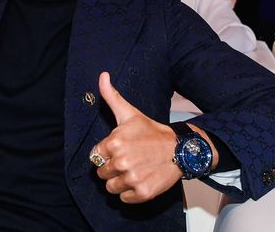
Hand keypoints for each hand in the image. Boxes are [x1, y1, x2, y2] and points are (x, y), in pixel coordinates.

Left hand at [94, 72, 183, 202]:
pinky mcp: (142, 193)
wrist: (179, 148)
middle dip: (111, 167)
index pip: (95, 156)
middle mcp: (121, 162)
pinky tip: (139, 180)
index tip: (118, 149)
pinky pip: (124, 199)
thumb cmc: (151, 131)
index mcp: (114, 142)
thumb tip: (102, 75)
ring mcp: (132, 179)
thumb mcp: (129, 113)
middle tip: (127, 159)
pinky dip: (130, 193)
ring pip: (111, 187)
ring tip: (132, 170)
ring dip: (119, 181)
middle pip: (101, 173)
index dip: (105, 153)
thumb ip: (111, 96)